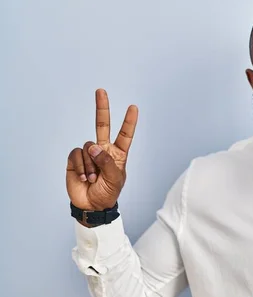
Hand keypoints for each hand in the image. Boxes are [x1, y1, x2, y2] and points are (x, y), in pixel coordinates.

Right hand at [66, 89, 137, 210]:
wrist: (91, 206)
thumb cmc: (107, 193)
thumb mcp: (115, 179)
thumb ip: (107, 162)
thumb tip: (93, 146)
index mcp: (118, 154)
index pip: (125, 135)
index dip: (129, 122)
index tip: (133, 107)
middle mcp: (103, 150)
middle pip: (102, 125)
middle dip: (102, 108)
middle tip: (101, 91)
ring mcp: (89, 153)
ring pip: (88, 147)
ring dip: (91, 165)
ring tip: (93, 178)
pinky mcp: (75, 158)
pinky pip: (77, 154)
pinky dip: (80, 166)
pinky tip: (83, 177)